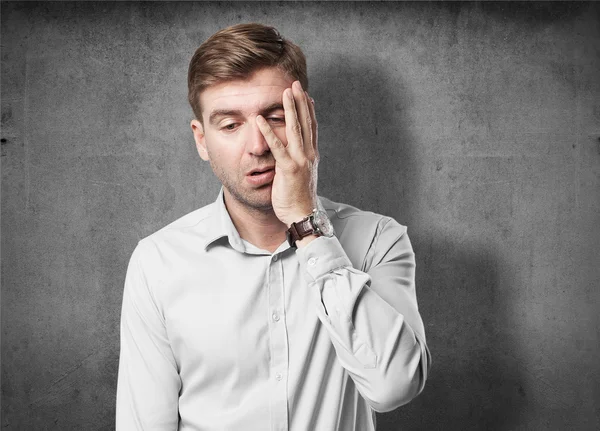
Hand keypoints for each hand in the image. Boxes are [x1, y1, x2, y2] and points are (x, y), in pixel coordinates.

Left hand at [256, 81, 318, 226]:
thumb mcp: (300, 174)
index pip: (311, 127)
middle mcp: (309, 154)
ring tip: (285, 92)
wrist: (302, 214)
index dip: (308, 109)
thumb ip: (297, 159)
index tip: (305, 94)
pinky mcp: (288, 169)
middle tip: (296, 84)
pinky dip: (268, 132)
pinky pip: (277, 147)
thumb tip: (293, 150)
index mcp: (312, 155)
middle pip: (305, 122)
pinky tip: (260, 120)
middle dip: (300, 102)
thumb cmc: (298, 197)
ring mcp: (300, 161)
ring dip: (290, 109)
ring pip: (295, 129)